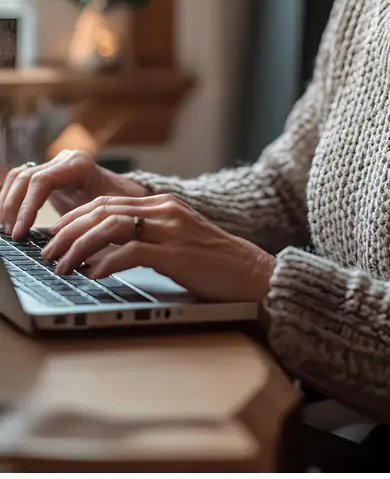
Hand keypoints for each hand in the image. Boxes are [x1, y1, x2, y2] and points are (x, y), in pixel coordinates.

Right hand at [0, 150, 149, 240]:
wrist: (127, 197)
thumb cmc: (120, 208)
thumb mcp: (107, 215)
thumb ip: (87, 226)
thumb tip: (64, 248)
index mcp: (78, 165)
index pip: (41, 181)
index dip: (27, 207)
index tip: (21, 232)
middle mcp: (63, 160)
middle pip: (25, 177)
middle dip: (13, 206)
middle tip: (12, 234)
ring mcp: (54, 165)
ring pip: (19, 177)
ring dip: (8, 202)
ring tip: (8, 228)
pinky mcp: (48, 175)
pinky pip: (21, 181)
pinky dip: (11, 198)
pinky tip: (9, 218)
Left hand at [42, 193, 275, 302]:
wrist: (252, 273)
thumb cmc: (213, 264)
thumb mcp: (175, 243)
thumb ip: (145, 239)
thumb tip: (101, 255)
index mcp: (162, 205)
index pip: (107, 202)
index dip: (75, 218)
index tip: (54, 236)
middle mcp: (164, 210)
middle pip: (103, 211)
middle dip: (69, 232)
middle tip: (49, 253)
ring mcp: (171, 229)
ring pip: (112, 227)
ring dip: (80, 247)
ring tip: (63, 267)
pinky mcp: (177, 252)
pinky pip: (133, 252)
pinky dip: (107, 263)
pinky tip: (94, 275)